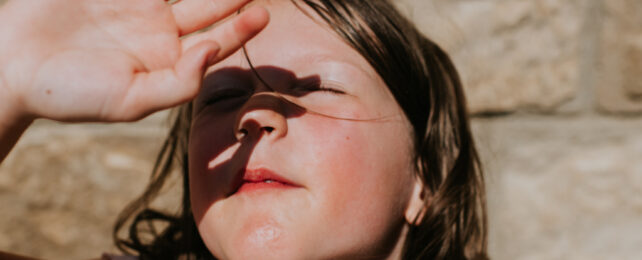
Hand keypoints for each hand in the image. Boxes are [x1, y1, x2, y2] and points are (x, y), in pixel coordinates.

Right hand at [0, 0, 267, 121]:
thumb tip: (211, 52)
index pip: (216, 43)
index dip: (241, 29)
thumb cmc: (70, 93)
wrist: (14, 66)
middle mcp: (161, 32)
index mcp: (170, 63)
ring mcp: (139, 6)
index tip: (261, 13)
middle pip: (208, 7)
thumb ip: (177, 83)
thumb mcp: (131, 101)